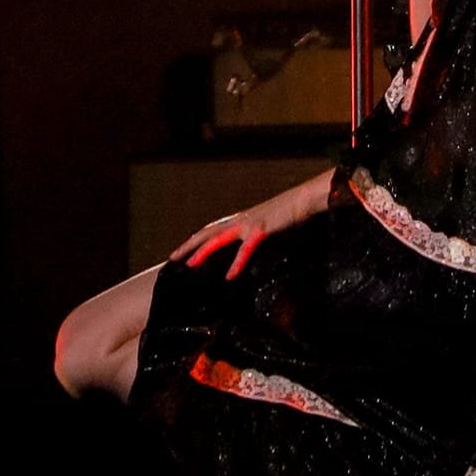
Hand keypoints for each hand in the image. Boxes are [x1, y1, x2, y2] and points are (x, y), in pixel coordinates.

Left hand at [168, 170, 331, 279]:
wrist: (304, 199)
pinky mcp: (260, 230)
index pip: (211, 229)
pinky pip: (245, 249)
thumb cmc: (290, 212)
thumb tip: (248, 248)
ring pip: (218, 238)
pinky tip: (230, 276)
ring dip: (202, 252)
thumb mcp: (268, 224)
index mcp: (240, 219)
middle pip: (207, 233)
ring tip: (190, 265)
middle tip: (171, 259)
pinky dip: (237, 263)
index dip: (195, 240)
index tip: (181, 252)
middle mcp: (239, 220)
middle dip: (188, 245)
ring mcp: (248, 224)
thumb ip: (255, 235)